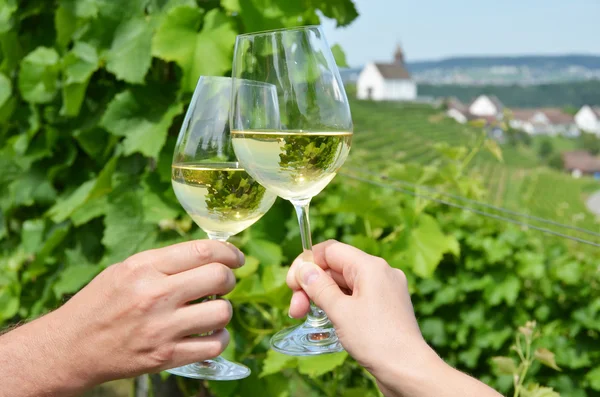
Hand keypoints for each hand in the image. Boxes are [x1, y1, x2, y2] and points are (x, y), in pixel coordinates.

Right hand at [0, 240, 243, 396]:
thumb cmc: (100, 303)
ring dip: (224, 310)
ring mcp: (162, 327)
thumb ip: (165, 261)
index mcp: (145, 267)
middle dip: (229, 278)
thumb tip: (208, 255)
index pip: (203, 250)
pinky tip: (211, 333)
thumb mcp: (126, 269)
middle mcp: (155, 294)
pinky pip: (214, 345)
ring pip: (222, 312)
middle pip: (219, 278)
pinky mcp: (166, 356)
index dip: (229, 252)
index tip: (235, 258)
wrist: (71, 347)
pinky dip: (220, 338)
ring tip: (212, 310)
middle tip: (223, 283)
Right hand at [287, 241, 433, 378]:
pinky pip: (355, 297)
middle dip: (311, 285)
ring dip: (321, 296)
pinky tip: (326, 318)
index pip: (330, 250)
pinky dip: (338, 304)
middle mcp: (380, 273)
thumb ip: (318, 287)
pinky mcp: (385, 307)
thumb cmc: (376, 340)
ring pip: (344, 284)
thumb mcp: (340, 311)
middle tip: (295, 309)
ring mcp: (385, 290)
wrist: (408, 371)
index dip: (307, 263)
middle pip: (335, 268)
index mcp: (370, 266)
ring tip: (304, 316)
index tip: (291, 284)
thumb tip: (304, 268)